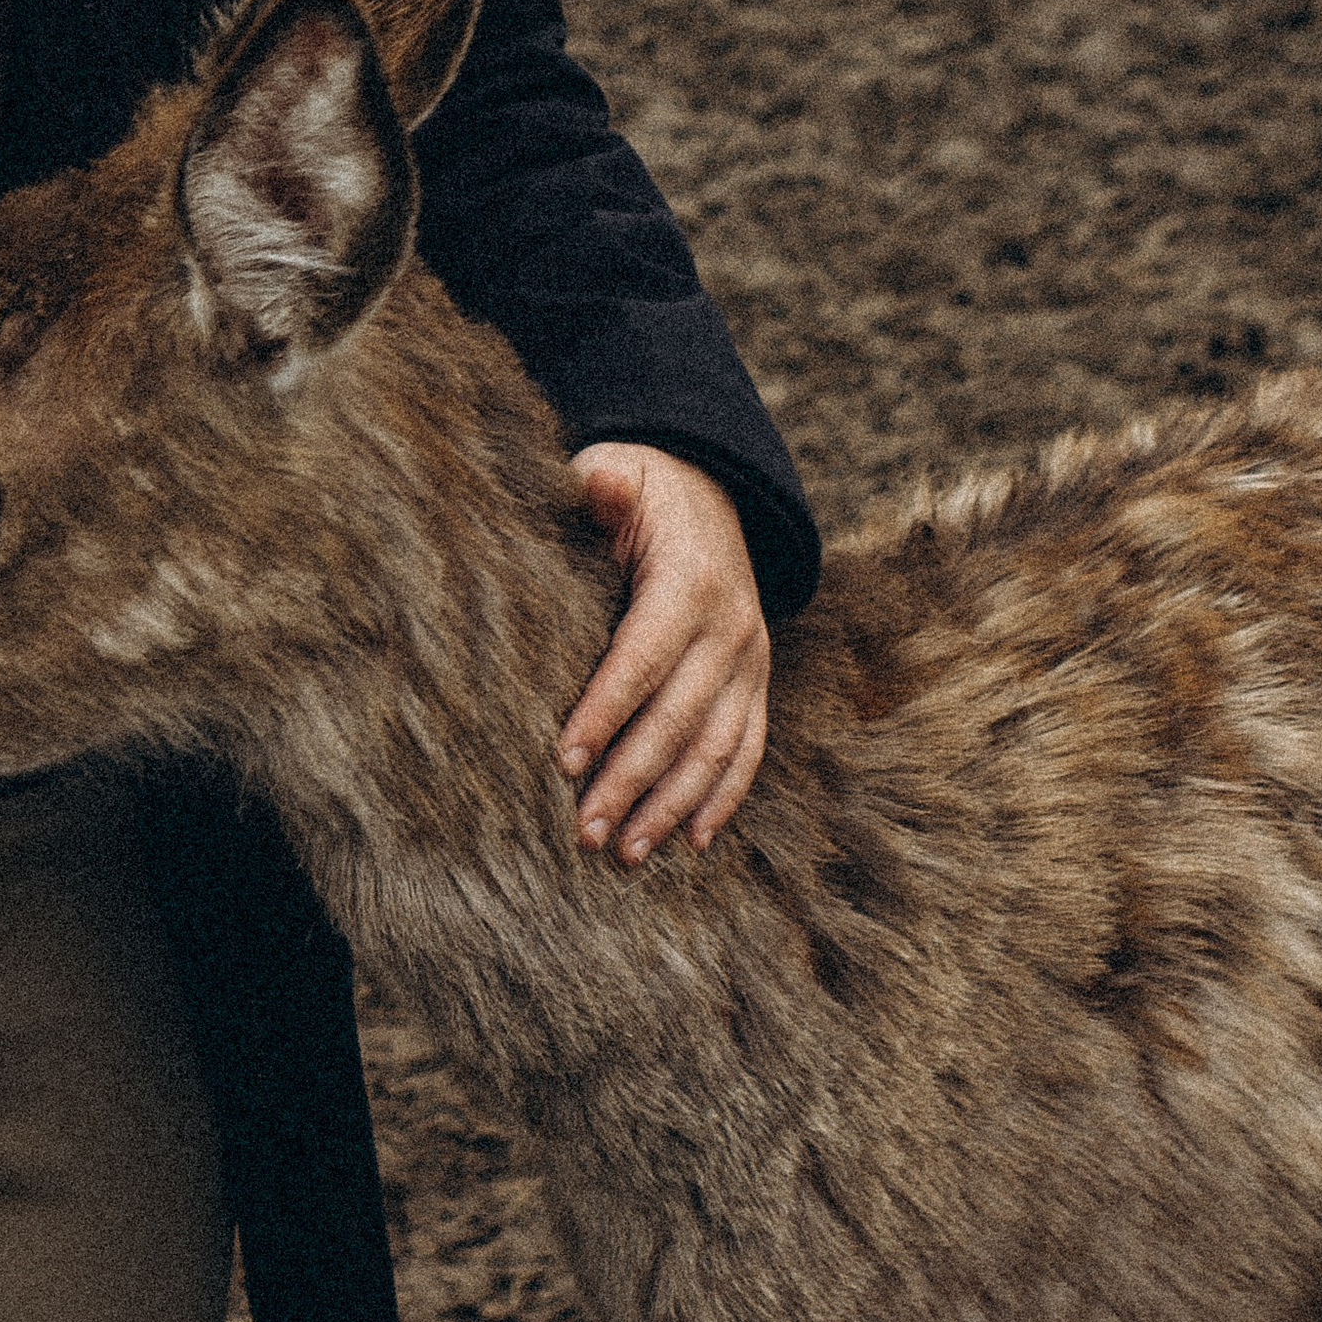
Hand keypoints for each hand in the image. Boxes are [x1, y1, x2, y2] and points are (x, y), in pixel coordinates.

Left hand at [555, 448, 768, 862]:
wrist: (711, 491)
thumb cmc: (644, 491)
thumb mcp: (621, 470)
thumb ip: (602, 483)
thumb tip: (593, 481)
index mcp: (690, 580)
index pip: (643, 658)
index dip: (605, 710)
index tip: (563, 760)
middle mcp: (732, 628)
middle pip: (679, 718)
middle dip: (631, 780)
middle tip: (584, 831)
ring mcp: (752, 662)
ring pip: (716, 748)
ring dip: (672, 807)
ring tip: (624, 851)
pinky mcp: (757, 684)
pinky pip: (748, 750)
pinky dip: (723, 798)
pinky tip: (691, 842)